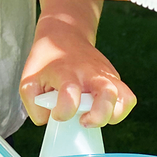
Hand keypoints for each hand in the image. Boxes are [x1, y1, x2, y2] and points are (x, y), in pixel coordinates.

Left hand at [20, 25, 136, 128]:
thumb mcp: (29, 80)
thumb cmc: (46, 60)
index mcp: (65, 72)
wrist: (64, 34)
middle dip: (98, 116)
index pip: (70, 94)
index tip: (56, 115)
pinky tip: (103, 111)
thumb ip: (33, 106)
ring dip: (114, 115)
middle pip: (107, 95)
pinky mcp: (114, 77)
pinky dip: (120, 110)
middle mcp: (89, 73)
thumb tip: (49, 122)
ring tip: (95, 116)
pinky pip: (127, 98)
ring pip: (124, 98)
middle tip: (83, 120)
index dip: (63, 112)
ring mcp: (105, 74)